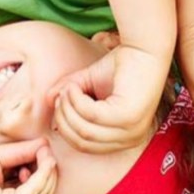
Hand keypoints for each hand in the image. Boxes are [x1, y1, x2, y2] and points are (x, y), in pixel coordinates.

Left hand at [0, 139, 57, 193]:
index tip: (43, 156)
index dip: (44, 179)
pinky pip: (33, 193)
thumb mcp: (0, 160)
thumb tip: (46, 145)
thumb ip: (22, 155)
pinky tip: (39, 159)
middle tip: (47, 153)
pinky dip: (40, 174)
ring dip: (46, 173)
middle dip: (49, 176)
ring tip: (43, 153)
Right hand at [47, 45, 170, 153]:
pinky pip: (91, 116)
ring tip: (69, 88)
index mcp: (124, 138)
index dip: (66, 127)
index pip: (85, 146)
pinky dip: (77, 100)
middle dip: (64, 118)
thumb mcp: (88, 84)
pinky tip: (76, 86)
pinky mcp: (129, 117)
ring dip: (69, 108)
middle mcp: (130, 139)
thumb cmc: (120, 65)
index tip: (59, 102)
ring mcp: (132, 130)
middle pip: (82, 142)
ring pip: (84, 130)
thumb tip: (49, 101)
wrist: (144, 47)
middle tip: (61, 94)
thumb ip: (69, 94)